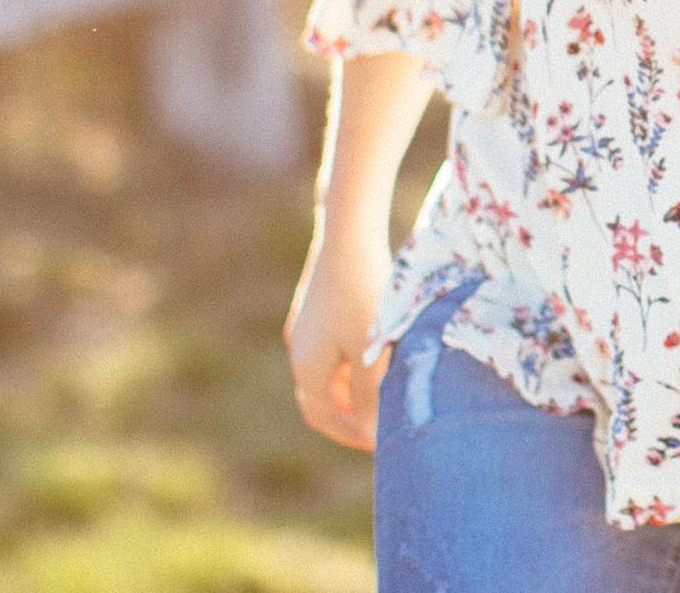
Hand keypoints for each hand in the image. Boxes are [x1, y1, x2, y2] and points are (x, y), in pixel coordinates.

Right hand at [284, 228, 391, 449]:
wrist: (348, 235)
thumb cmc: (365, 295)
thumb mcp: (371, 351)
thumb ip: (370, 395)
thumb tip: (370, 431)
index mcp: (307, 365)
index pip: (322, 417)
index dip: (351, 435)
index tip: (380, 444)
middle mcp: (298, 348)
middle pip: (318, 397)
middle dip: (348, 415)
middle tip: (378, 425)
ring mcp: (303, 325)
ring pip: (325, 371)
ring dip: (349, 387)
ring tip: (382, 391)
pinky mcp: (314, 305)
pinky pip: (329, 346)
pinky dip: (349, 360)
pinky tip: (376, 350)